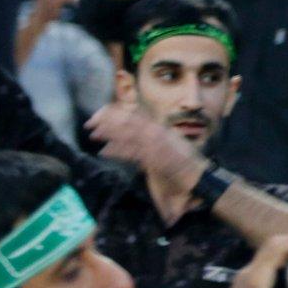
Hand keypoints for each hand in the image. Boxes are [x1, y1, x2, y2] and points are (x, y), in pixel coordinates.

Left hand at [86, 102, 206, 192]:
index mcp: (159, 128)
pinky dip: (117, 151)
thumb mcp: (169, 145)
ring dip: (109, 133)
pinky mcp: (154, 157)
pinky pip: (132, 151)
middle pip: (128, 120)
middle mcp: (157, 132)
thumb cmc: (185, 163)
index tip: (100, 114)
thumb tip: (137, 141)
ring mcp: (156, 144)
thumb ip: (153, 141)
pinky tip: (104, 152)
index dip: (115, 112)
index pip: (134, 115)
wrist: (198, 175)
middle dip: (107, 120)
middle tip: (89, 123)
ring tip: (93, 135)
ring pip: (127, 133)